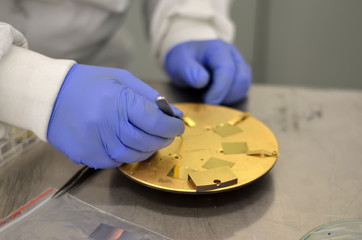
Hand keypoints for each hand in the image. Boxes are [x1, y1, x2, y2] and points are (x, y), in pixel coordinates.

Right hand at [47, 64, 184, 168]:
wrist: (50, 96)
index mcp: (118, 101)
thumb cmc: (89, 84)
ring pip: (135, 155)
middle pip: (148, 141)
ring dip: (149, 149)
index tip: (178, 125)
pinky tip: (130, 144)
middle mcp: (108, 125)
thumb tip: (174, 114)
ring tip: (151, 139)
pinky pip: (118, 162)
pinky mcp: (89, 156)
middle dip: (164, 138)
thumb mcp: (122, 79)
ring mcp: (97, 144)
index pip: (155, 121)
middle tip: (168, 133)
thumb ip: (150, 97)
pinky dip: (130, 155)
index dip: (172, 126)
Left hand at [164, 39, 250, 104]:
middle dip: (226, 94)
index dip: (219, 89)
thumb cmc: (183, 61)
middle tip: (208, 99)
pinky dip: (231, 97)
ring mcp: (238, 65)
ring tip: (211, 96)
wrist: (186, 60)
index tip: (208, 102)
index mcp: (218, 49)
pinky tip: (217, 96)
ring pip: (244, 85)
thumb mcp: (180, 64)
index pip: (227, 70)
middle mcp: (232, 55)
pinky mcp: (239, 76)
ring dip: (229, 96)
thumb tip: (202, 81)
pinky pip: (242, 90)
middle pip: (241, 78)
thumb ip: (190, 71)